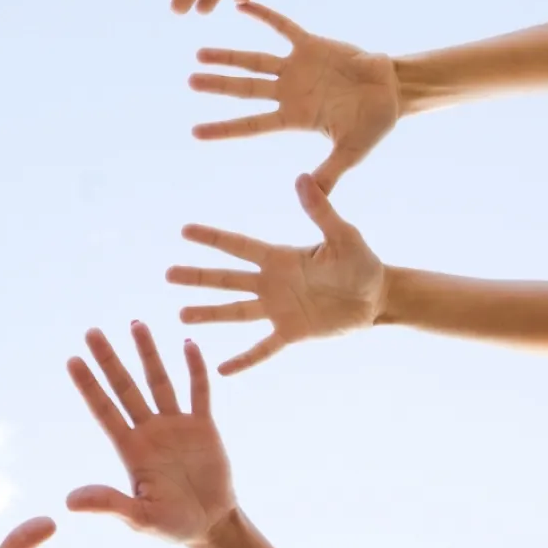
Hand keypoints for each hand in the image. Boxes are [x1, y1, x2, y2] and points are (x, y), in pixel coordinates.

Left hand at [66, 323, 235, 545]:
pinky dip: (195, 369)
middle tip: (92, 331)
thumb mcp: (139, 518)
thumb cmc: (171, 525)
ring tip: (135, 324)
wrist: (210, 526)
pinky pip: (198, 392)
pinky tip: (188, 344)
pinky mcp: (203, 427)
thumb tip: (69, 501)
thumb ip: (109, 504)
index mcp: (130, 449)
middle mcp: (149, 430)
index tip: (72, 359)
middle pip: (125, 387)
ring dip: (148, 354)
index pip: (104, 410)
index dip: (88, 386)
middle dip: (109, 360)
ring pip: (158, 382)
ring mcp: (175, 426)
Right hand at [168, 175, 385, 373]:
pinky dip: (243, 360)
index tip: (184, 231)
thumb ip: (320, 211)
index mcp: (280, 258)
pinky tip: (223, 370)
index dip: (212, 239)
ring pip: (235, 312)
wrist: (379, 297)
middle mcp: (271, 283)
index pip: (238, 246)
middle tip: (168, 274)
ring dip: (209, 314)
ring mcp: (278, 310)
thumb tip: (302, 177)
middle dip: (197, 277)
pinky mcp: (291, 333)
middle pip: (226, 280)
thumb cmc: (363, 262)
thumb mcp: (343, 235)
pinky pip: (262, 349)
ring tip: (181, 316)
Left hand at [188, 3, 400, 190]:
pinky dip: (264, 16)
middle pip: (245, 89)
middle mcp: (288, 92)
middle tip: (190, 81)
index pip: (251, 125)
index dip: (224, 128)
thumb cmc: (373, 124)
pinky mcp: (311, 45)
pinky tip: (241, 6)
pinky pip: (283, 27)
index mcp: (294, 117)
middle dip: (218, 85)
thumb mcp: (351, 153)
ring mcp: (297, 68)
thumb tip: (316, 198)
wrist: (394, 91)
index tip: (195, 132)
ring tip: (200, 53)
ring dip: (229, 57)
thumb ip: (330, 173)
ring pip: (255, 61)